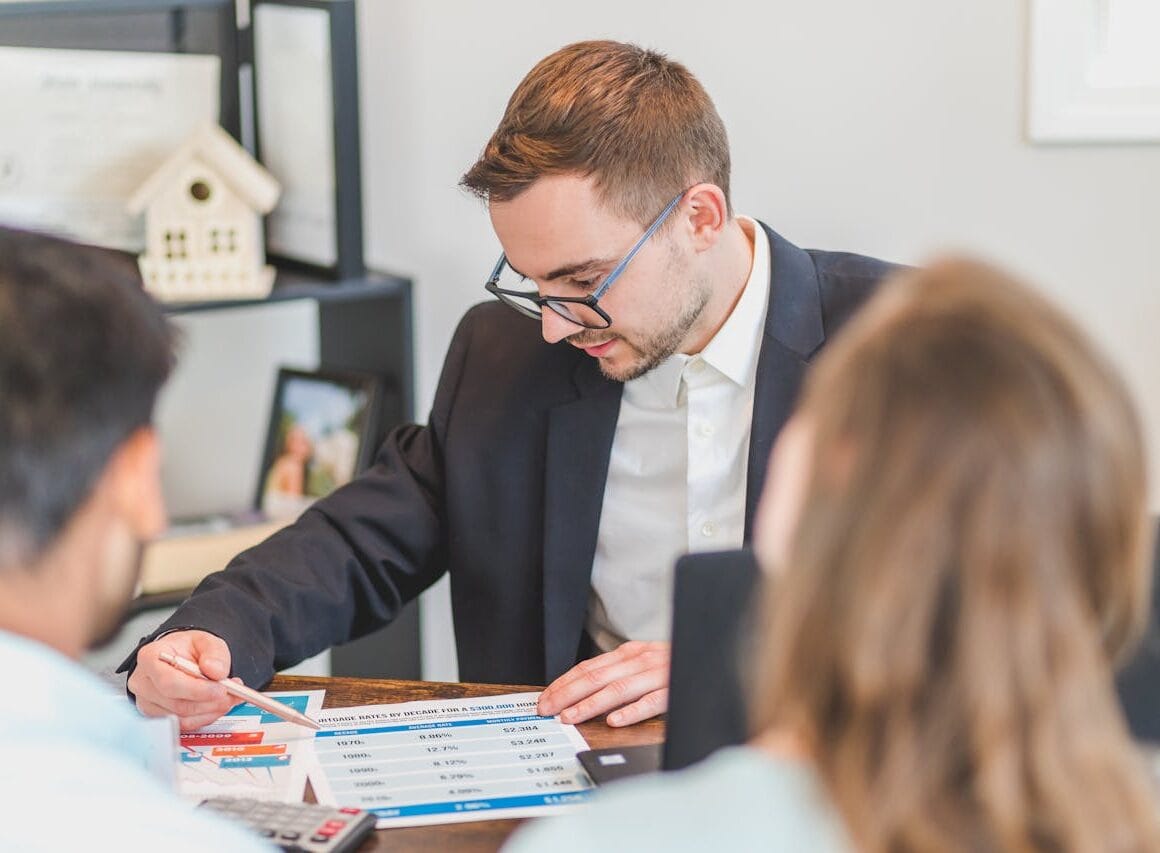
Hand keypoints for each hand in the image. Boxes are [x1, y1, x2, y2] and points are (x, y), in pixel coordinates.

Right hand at [128, 630, 240, 730]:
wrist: (178, 656)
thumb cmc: (186, 648)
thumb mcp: (205, 640)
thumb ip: (214, 653)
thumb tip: (215, 670)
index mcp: (150, 657)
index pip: (169, 682)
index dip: (197, 690)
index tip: (220, 689)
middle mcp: (143, 682)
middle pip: (176, 703)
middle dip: (209, 702)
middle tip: (231, 694)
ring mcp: (148, 702)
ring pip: (181, 717)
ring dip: (210, 711)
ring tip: (228, 698)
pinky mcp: (158, 716)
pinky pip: (183, 725)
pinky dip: (205, 717)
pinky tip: (216, 705)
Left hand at [536, 640, 669, 726]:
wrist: (714, 653)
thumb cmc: (675, 664)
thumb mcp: (643, 662)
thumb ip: (618, 672)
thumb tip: (581, 690)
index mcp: (630, 653)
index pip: (588, 667)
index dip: (564, 683)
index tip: (544, 699)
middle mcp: (641, 660)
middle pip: (597, 677)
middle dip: (568, 694)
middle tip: (548, 710)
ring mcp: (659, 674)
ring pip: (619, 688)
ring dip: (591, 703)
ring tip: (571, 717)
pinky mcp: (676, 689)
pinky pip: (652, 701)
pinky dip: (632, 711)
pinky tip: (615, 720)